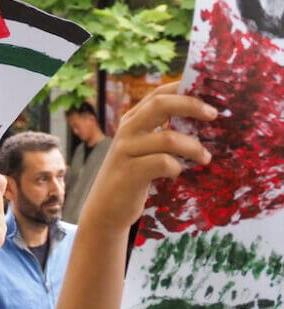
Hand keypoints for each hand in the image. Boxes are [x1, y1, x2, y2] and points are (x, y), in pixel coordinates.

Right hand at [78, 82, 215, 231]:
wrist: (104, 210)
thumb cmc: (132, 177)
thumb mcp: (143, 149)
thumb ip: (160, 132)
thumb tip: (202, 119)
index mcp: (132, 120)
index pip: (158, 94)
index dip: (183, 88)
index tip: (210, 91)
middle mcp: (127, 130)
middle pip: (160, 104)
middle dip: (191, 105)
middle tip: (214, 114)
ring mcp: (125, 151)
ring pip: (168, 138)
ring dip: (194, 147)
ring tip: (205, 158)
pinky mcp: (128, 172)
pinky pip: (162, 163)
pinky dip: (176, 168)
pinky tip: (177, 174)